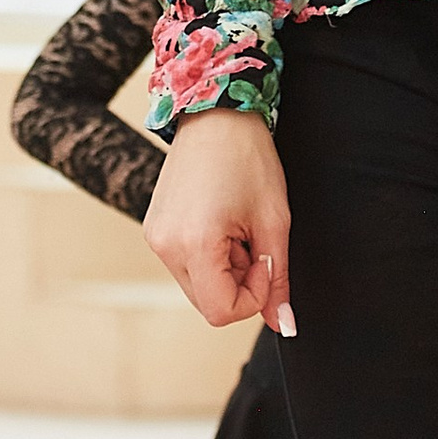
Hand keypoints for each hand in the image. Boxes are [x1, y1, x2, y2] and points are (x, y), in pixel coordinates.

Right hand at [144, 107, 294, 333]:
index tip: (264, 258)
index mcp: (193, 245)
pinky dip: (208, 255)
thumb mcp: (274, 221)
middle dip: (238, 282)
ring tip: (235, 226)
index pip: (222, 312)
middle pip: (208, 303)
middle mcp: (165, 247)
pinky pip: (186, 264)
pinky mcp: (154, 229)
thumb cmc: (248, 158)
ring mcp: (155, 238)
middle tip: (252, 239)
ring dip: (224, 269)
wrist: (215, 114)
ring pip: (198, 286)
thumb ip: (278, 279)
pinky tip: (220, 222)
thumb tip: (283, 324)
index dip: (254, 296)